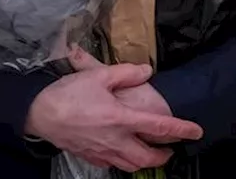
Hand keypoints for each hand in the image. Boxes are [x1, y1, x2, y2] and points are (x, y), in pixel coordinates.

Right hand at [25, 60, 202, 171]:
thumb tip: (146, 71)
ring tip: (147, 153)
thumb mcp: (96, 75)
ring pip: (132, 165)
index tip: (196, 131)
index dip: (182, 130)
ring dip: (145, 161)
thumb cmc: (67, 94)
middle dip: (164, 156)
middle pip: (148, 158)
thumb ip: (125, 73)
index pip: (160, 128)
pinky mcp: (90, 156)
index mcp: (121, 119)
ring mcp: (103, 152)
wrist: (39, 114)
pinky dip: (121, 161)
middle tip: (169, 149)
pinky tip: (118, 152)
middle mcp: (116, 140)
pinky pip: (112, 165)